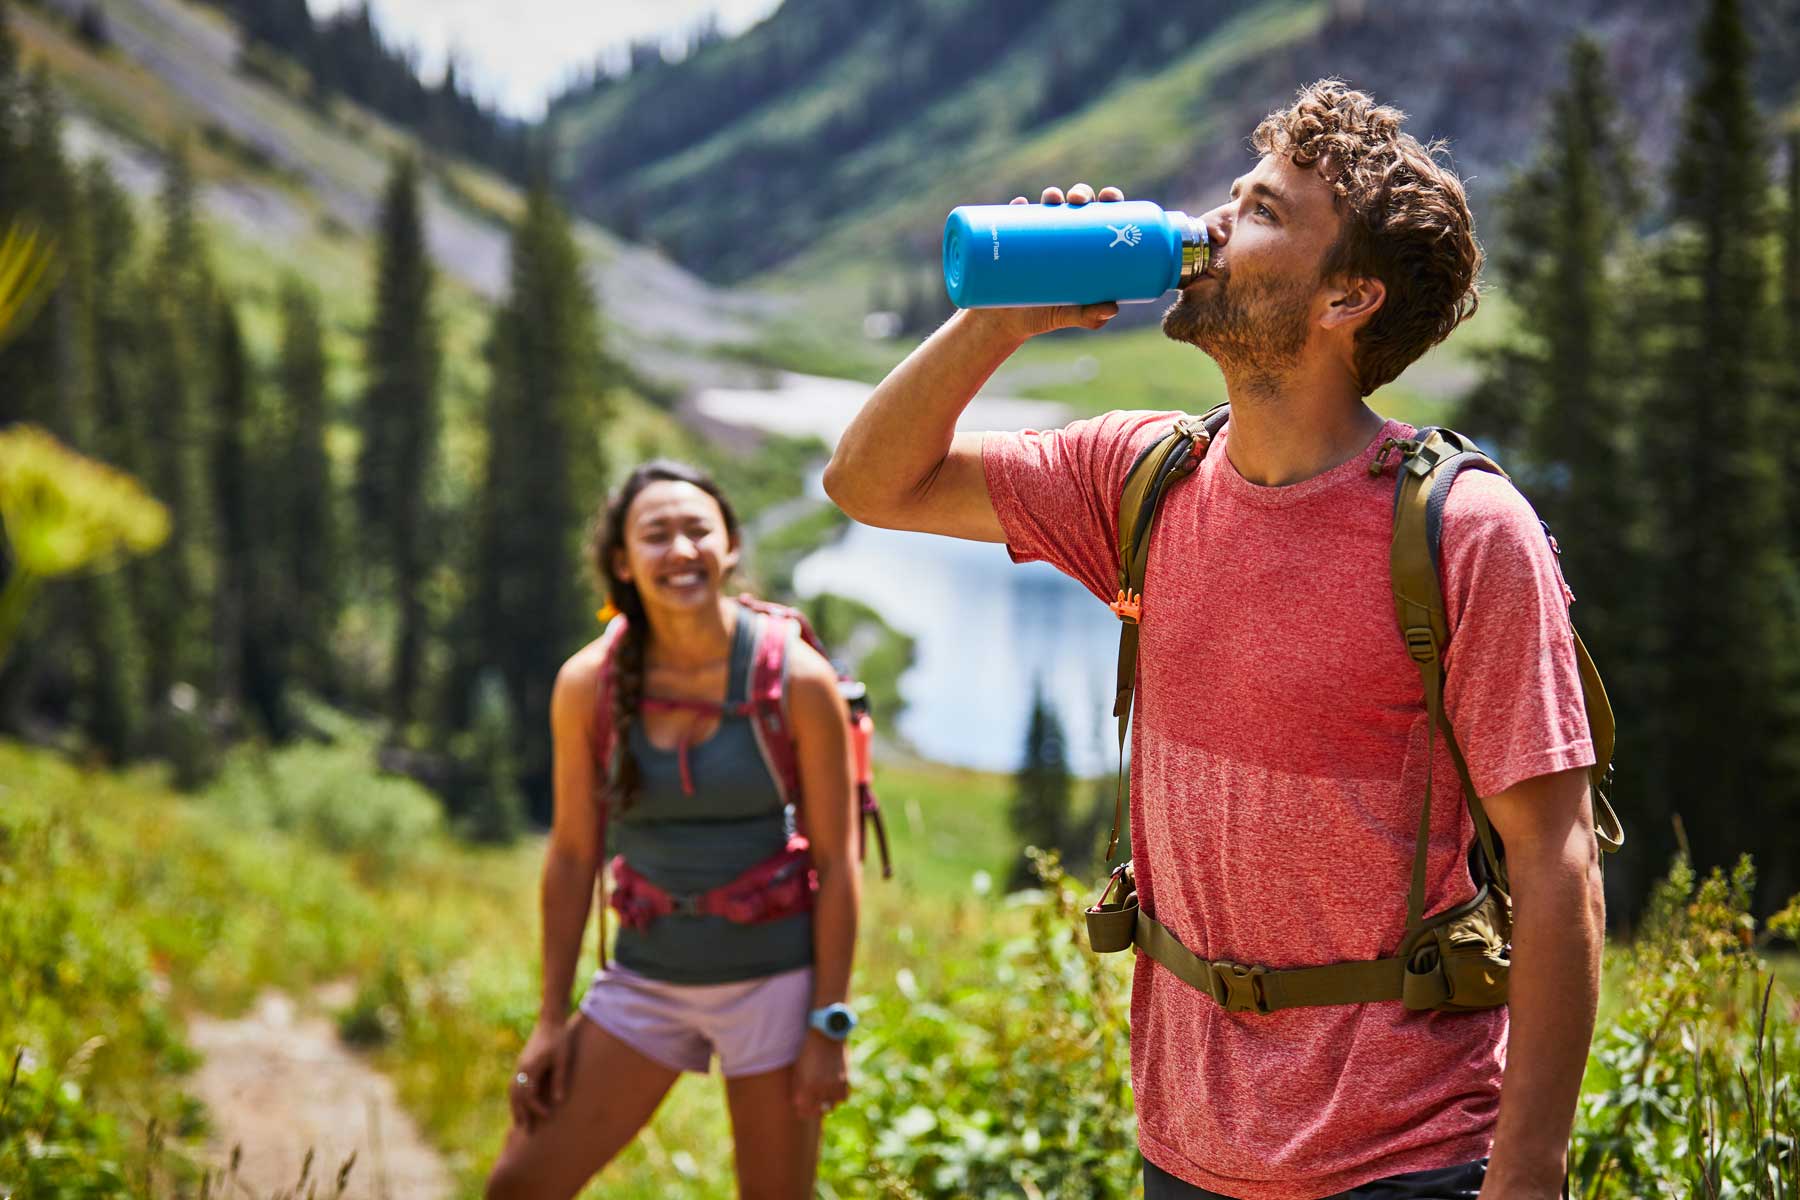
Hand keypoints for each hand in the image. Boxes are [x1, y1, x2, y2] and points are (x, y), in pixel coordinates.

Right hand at [509, 1013, 580, 1130]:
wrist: (550, 1021)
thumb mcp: (563, 1059)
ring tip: (519, 1124)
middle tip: (525, 1132)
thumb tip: (558, 1102)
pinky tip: (521, 1106)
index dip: (536, 1108)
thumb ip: (560, 1079)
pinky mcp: (522, 1064)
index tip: (546, 1116)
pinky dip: (515, 1098)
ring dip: (515, 1108)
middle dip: (520, 1114)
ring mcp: (519, 1066)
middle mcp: (521, 1068)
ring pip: (512, 1092)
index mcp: (531, 1067)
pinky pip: (514, 1085)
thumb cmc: (560, 1039)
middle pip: (516, 1096)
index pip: (528, 1095)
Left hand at [790, 1031, 849, 1118]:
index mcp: (805, 1087)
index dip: (803, 1113)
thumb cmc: (807, 1050)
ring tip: (824, 1097)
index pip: (804, 1111)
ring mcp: (833, 1085)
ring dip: (827, 1104)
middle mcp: (820, 1089)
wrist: (826, 1033)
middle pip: (818, 1112)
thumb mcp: (798, 1069)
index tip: (801, 1111)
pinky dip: (838, 1097)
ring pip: (831, 1106)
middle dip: (814, 1111)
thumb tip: (799, 1104)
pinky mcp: (845, 1079)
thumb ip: (798, 1088)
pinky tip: (834, 1091)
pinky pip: (843, 1097)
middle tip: (813, 1106)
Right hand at [965, 181, 1126, 340]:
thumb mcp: (1068, 315)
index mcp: (1085, 244)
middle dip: (1080, 193)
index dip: (1109, 198)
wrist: (1006, 321)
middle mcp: (1062, 233)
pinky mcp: (1011, 239)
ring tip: (1052, 199)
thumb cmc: (1045, 313)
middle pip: (1077, 203)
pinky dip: (1018, 208)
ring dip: (1052, 194)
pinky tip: (1020, 205)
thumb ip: (1089, 316)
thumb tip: (1111, 309)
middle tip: (1077, 201)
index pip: (1102, 213)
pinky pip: (1014, 216)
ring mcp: (1037, 233)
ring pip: (1047, 204)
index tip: (1110, 197)